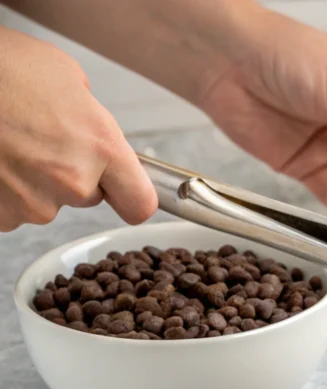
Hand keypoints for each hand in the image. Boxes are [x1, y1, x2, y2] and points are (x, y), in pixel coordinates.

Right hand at [0, 28, 156, 231]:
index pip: (140, 203)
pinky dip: (3, 188)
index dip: (131, 195)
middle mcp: (72, 183)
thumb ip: (92, 118)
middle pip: (87, 196)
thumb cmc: (1, 68)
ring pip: (45, 201)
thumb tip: (95, 133)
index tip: (126, 191)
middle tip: (41, 138)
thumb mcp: (66, 77)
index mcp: (101, 147)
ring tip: (9, 141)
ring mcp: (31, 203)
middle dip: (70, 172)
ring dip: (32, 179)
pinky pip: (10, 208)